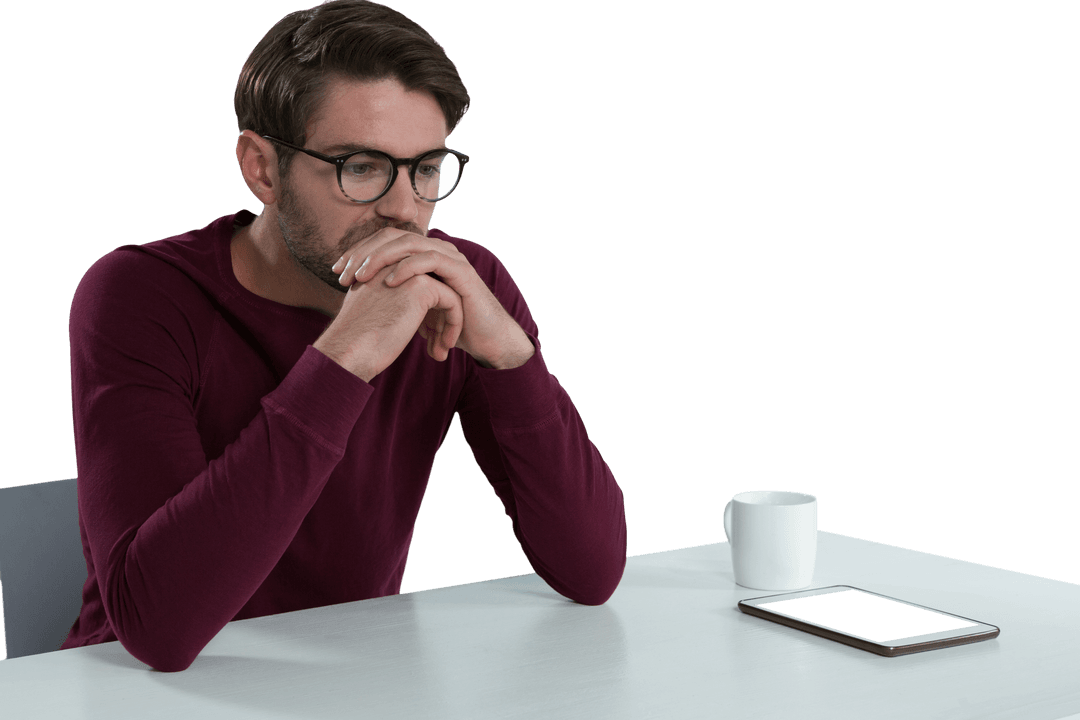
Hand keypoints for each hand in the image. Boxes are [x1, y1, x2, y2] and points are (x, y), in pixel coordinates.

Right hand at [313, 263, 462, 381]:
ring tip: (443, 346)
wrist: (349, 351)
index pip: (419, 284)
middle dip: (441, 314)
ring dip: (450, 321)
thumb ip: (387, 301)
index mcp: (380, 267)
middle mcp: (394, 263)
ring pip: (446, 292)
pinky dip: (454, 324)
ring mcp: (408, 271)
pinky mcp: (421, 285)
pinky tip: (445, 346)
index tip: (427, 334)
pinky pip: (452, 301)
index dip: (428, 310)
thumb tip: (402, 311)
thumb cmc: (357, 341)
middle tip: (440, 339)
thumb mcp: (371, 311)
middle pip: (435, 285)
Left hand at [331, 228, 533, 368]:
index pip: (383, 241)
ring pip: (408, 244)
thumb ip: (393, 299)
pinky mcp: (461, 271)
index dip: (358, 252)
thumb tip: (359, 301)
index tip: (336, 272)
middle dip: (363, 253)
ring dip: (380, 257)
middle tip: (342, 274)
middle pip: (391, 237)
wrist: (485, 339)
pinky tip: (389, 282)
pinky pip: (430, 260)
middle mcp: (435, 249)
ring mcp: (449, 257)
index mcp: (422, 254)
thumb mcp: (414, 309)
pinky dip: (407, 268)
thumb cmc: (450, 325)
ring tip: (360, 276)